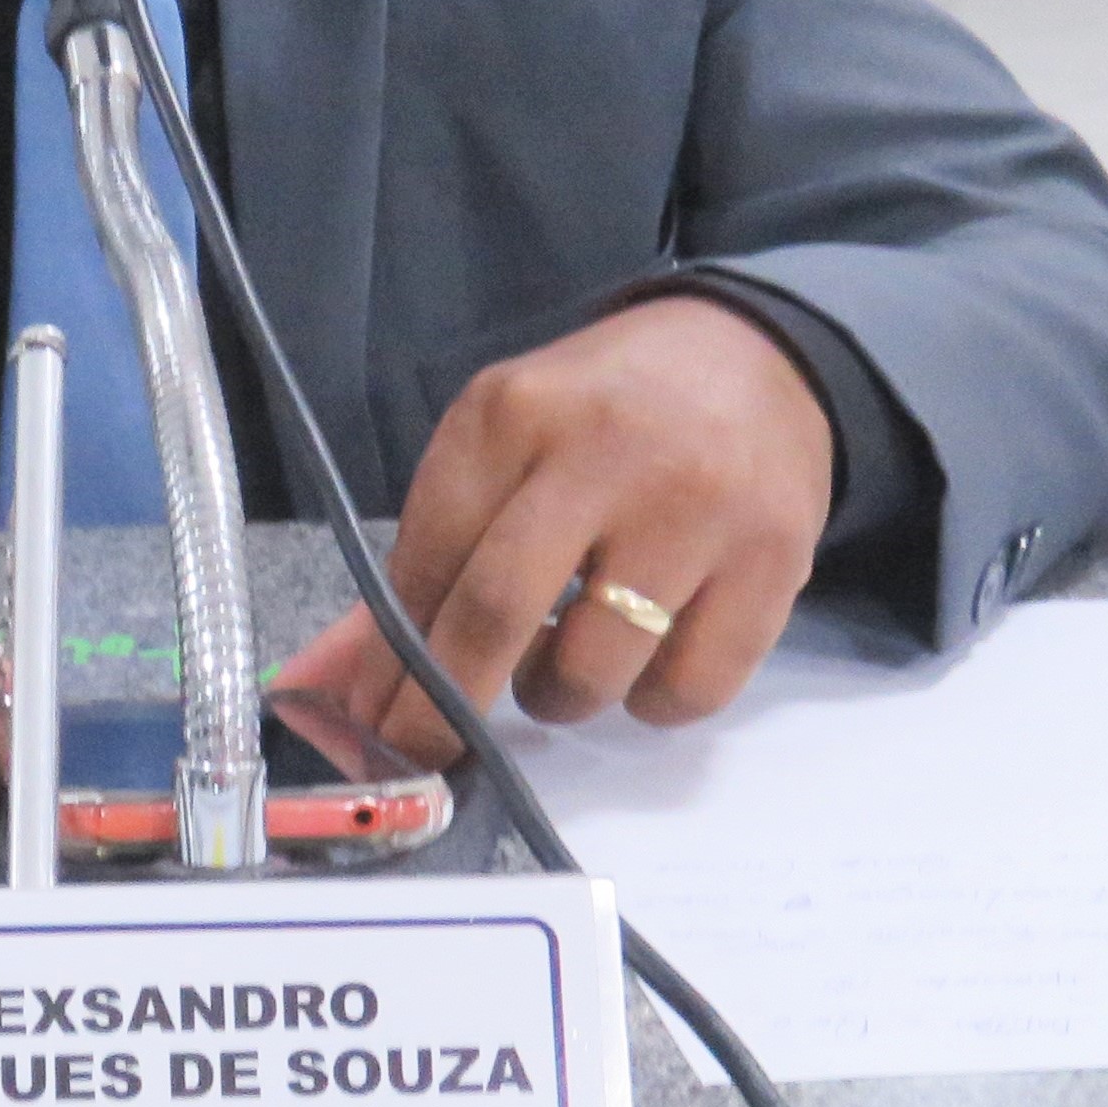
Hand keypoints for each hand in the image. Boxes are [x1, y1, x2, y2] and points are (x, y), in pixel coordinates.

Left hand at [274, 296, 830, 763]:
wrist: (753, 354)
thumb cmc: (602, 412)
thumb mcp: (503, 442)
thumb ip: (426, 557)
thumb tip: (335, 683)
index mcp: (512, 413)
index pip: (425, 557)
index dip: (385, 658)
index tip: (364, 719)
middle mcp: (601, 453)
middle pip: (495, 613)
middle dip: (441, 706)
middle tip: (421, 752)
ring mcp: (694, 510)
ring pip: (592, 670)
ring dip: (556, 697)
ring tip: (559, 663)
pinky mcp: (772, 562)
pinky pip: (686, 690)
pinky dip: (648, 702)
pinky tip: (642, 655)